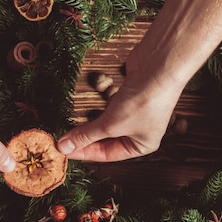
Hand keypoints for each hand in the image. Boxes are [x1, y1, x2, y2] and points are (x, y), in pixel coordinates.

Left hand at [57, 58, 183, 161]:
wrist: (159, 67)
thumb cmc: (143, 102)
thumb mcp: (111, 124)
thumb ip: (86, 135)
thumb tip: (64, 147)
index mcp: (141, 145)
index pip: (107, 154)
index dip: (84, 153)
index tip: (64, 150)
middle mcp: (140, 131)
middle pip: (106, 140)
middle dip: (85, 140)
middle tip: (63, 140)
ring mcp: (135, 112)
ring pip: (106, 123)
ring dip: (88, 125)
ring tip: (69, 128)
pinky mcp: (128, 95)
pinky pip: (108, 108)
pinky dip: (96, 110)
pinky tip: (83, 111)